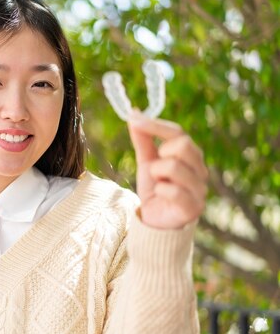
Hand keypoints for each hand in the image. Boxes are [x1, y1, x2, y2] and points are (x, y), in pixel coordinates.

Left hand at [127, 109, 208, 229]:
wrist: (156, 220)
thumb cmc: (155, 188)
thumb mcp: (146, 161)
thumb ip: (143, 140)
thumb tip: (134, 112)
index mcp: (191, 156)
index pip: (178, 132)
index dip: (155, 125)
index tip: (134, 120)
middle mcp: (200, 170)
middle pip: (182, 145)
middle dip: (160, 154)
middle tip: (155, 169)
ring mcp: (200, 189)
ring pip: (174, 167)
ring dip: (156, 174)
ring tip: (158, 183)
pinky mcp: (193, 207)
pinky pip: (172, 191)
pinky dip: (159, 191)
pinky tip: (160, 196)